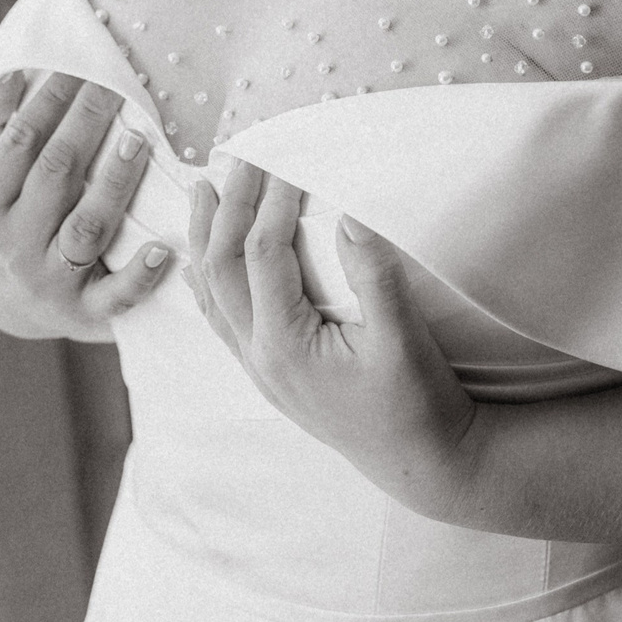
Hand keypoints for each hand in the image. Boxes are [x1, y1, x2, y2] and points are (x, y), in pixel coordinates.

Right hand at [0, 71, 174, 341]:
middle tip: (117, 83)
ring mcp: (50, 280)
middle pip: (55, 176)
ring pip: (87, 228)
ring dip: (115, 183)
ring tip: (139, 141)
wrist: (2, 307)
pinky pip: (115, 296)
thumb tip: (9, 72)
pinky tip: (163, 249)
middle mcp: (13, 245)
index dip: (47, 101)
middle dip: (86, 125)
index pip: (18, 144)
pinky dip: (140, 275)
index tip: (78, 64)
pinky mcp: (85, 313)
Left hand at [186, 162, 478, 513]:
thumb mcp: (404, 339)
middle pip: (224, 268)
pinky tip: (198, 266)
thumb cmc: (418, 403)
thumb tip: (349, 213)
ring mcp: (261, 370)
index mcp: (286, 345)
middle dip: (227, 209)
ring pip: (213, 294)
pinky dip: (208, 283)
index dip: (271, 201)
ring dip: (206, 239)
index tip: (284, 158)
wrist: (424, 463)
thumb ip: (375, 276)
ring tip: (203, 192)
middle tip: (234, 157)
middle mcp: (261, 358)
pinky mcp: (271, 376)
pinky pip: (222, 321)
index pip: (264, 254)